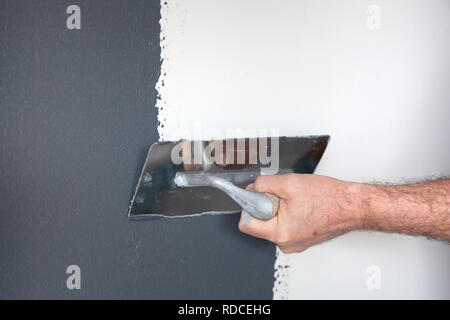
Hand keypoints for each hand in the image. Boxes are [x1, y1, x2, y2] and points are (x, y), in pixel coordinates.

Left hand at [238, 174, 364, 252]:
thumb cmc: (330, 198)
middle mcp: (286, 243)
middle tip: (283, 195)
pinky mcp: (301, 238)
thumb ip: (264, 184)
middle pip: (260, 222)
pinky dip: (289, 212)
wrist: (352, 205)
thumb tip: (252, 188)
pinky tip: (302, 205)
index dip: (249, 206)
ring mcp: (294, 242)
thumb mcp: (289, 183)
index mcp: (280, 234)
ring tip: (296, 200)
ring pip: (273, 222)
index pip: (246, 224)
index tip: (254, 195)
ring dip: (279, 208)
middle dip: (267, 205)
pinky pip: (285, 224)